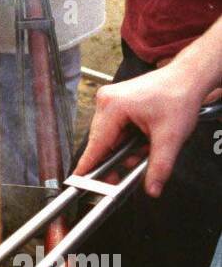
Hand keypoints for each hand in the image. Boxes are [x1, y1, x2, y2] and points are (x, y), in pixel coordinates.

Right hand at [74, 64, 205, 197]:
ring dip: (126, 149)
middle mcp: (106, 100)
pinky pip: (116, 128)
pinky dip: (129, 139)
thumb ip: (159, 167)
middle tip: (131, 171)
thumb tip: (152, 189)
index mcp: (112, 106)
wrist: (188, 77)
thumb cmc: (179, 95)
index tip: (78, 181)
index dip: (88, 166)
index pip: (97, 144)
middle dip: (118, 159)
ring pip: (111, 137)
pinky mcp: (117, 101)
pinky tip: (143, 140)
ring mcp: (111, 100)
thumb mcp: (170, 137)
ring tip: (147, 148)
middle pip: (102, 142)